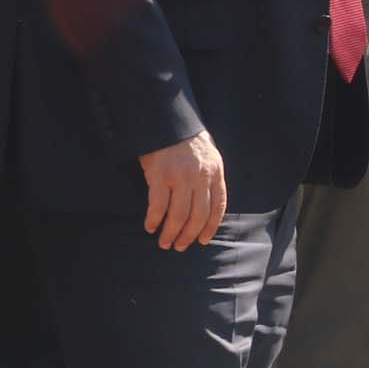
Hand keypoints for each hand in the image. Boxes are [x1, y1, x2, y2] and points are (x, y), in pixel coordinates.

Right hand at [139, 131, 226, 250]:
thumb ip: (209, 178)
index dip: (210, 227)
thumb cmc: (186, 139)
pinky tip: (150, 227)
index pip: (218, 207)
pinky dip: (154, 220)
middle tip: (179, 246)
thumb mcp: (208, 156)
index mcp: (215, 173)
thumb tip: (207, 203)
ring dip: (171, 233)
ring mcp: (180, 177)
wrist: (167, 121)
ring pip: (179, 215)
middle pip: (198, 216)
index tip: (203, 240)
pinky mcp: (159, 176)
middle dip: (189, 235)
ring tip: (164, 243)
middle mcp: (200, 177)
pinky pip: (158, 206)